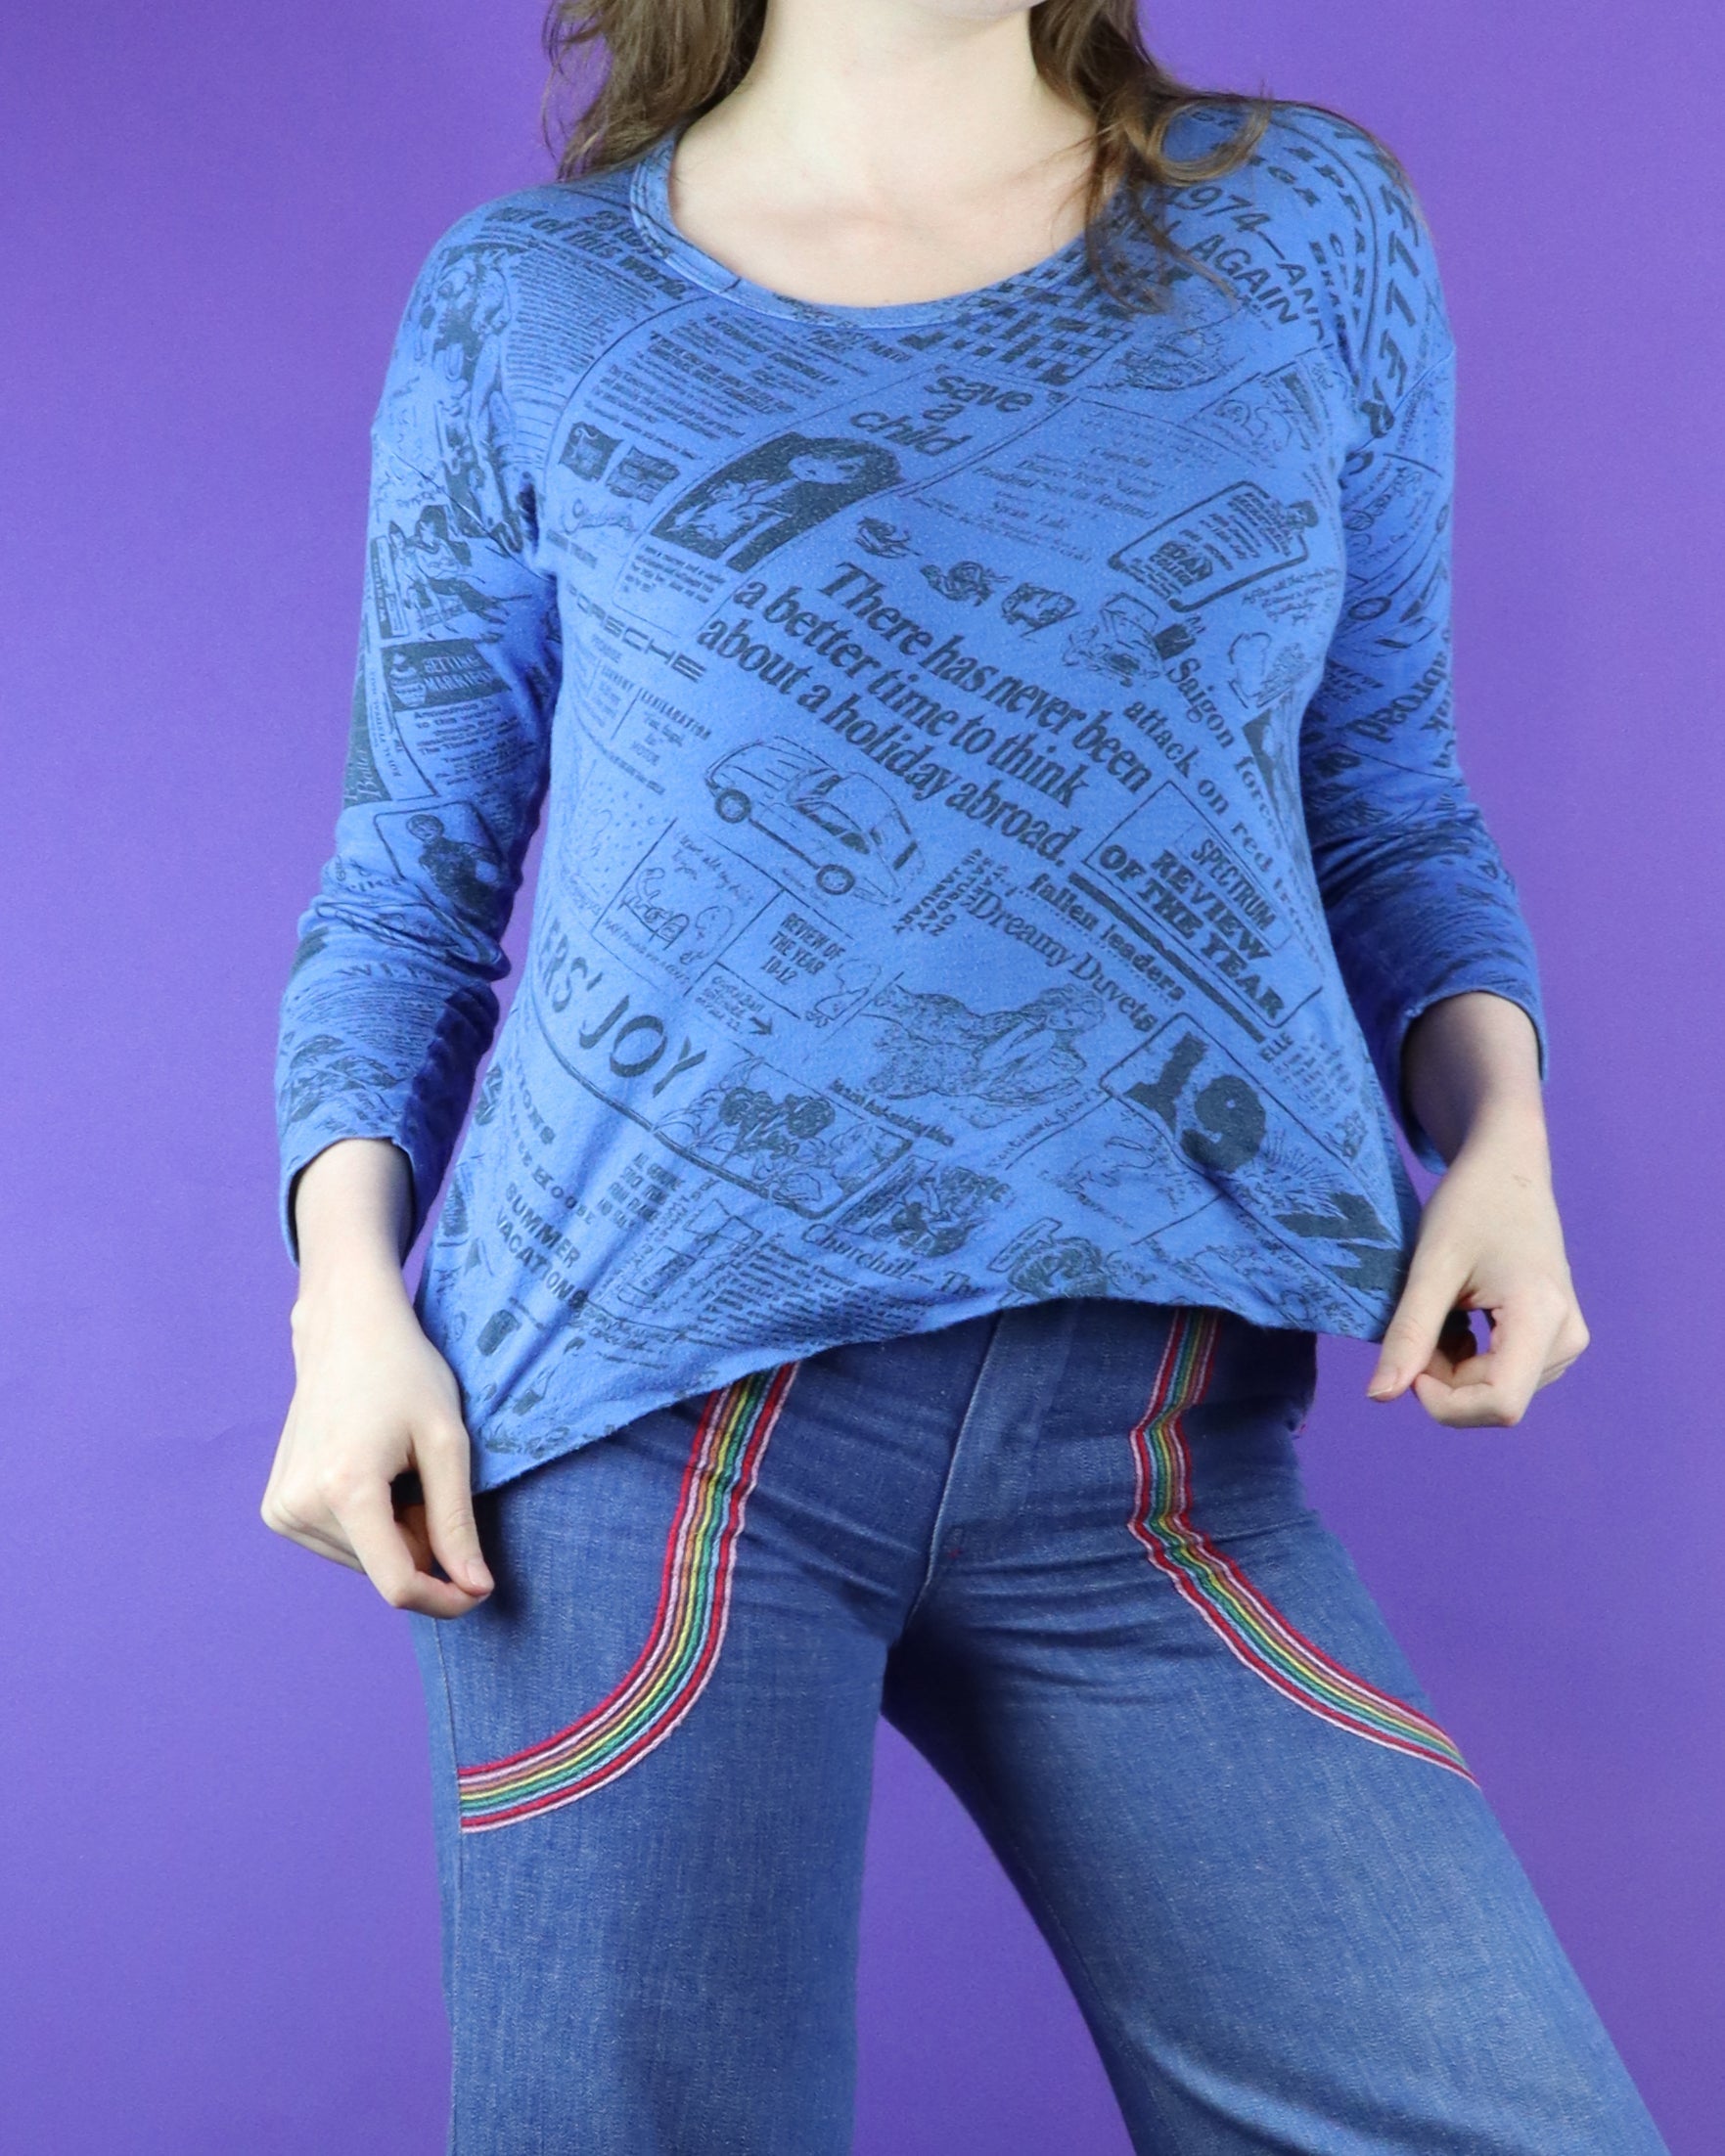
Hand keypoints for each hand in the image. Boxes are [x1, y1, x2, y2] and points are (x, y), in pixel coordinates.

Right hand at [261, 1268, 493, 1616]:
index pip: (397, 1584)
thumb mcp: (447, 1441)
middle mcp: (300, 1506)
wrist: (345, 1331)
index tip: (479, 1589)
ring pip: (366, 1561)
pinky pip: (343, 1544)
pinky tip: (371, 1472)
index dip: (444, 1598)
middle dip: (421, 1543)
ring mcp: (281, 1510)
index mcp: (344, 1489)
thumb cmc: (405, 1375)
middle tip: (428, 1478)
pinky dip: (370, 1523)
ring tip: (397, 1468)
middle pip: (385, 1570)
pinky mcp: (276, 1510)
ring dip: (396, 1531)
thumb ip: (457, 1522)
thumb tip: (475, 1590)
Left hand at [1366, 1108, 1589, 1425]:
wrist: (1508, 1168)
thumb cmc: (1470, 1204)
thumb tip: (1380, 1396)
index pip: (1500, 1404)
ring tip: (1441, 1312)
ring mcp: (1566, 1340)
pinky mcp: (1556, 1338)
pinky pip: (1504, 1376)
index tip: (1411, 1364)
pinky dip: (1466, 1359)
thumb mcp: (1430, 1265)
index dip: (1446, 1403)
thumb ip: (1409, 1332)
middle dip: (1443, 1379)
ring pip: (1496, 1391)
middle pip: (1495, 1400)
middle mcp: (1567, 1337)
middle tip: (1418, 1324)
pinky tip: (1458, 1317)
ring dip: (1452, 1369)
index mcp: (1543, 1315)